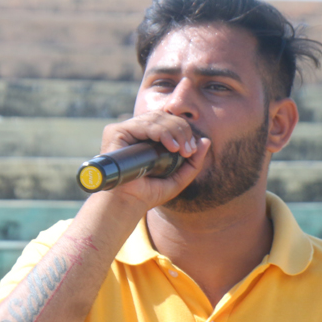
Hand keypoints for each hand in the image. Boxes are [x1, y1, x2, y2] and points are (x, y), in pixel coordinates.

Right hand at [96, 110, 210, 210]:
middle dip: (181, 130)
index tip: (192, 151)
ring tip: (181, 150)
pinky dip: (160, 132)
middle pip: (163, 117)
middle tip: (189, 151)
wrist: (129, 204)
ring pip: (155, 118)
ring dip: (174, 131)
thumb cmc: (149, 193)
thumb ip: (193, 162)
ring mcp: (125, 130)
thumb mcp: (178, 179)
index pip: (168, 121)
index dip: (183, 130)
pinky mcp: (116, 132)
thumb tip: (206, 141)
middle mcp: (134, 130)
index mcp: (146, 137)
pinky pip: (143, 124)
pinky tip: (171, 146)